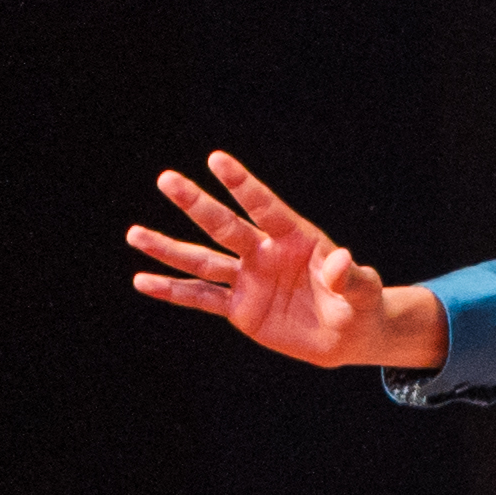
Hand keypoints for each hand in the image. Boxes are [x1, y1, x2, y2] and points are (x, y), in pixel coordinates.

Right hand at [128, 151, 445, 370]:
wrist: (347, 335)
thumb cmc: (359, 302)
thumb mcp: (362, 290)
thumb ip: (351, 276)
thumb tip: (343, 261)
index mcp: (295, 238)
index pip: (264, 206)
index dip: (242, 184)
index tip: (216, 159)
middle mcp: (264, 253)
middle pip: (224, 226)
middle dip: (196, 204)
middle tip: (166, 179)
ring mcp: (248, 279)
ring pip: (201, 260)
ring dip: (167, 248)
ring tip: (133, 233)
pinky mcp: (238, 308)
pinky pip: (200, 298)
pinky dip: (171, 291)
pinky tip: (141, 280)